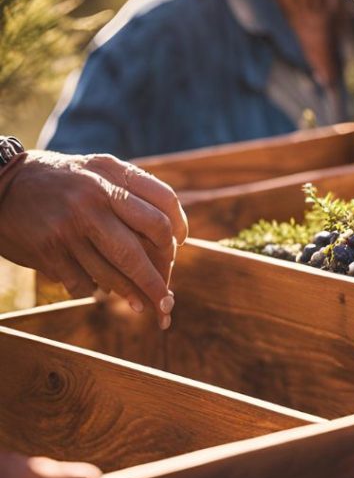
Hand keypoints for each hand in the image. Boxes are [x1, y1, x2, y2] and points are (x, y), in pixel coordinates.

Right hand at [0, 151, 187, 328]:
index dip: (178, 226)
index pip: (163, 201)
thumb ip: (130, 193)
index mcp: (110, 172)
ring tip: (143, 306)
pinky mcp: (50, 248)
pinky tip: (97, 291)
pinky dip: (94, 290)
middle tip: (167, 299)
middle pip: (149, 240)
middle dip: (161, 276)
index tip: (179, 244)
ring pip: (119, 269)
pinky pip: (85, 282)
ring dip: (134, 294)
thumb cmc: (59, 182)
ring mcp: (72, 224)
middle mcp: (95, 196)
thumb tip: (172, 238)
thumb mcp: (94, 171)